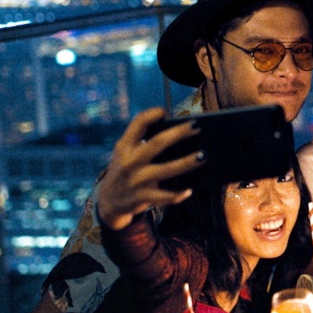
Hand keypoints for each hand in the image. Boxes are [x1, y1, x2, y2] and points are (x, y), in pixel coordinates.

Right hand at [96, 107, 204, 230]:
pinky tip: (189, 190)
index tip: (164, 111)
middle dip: (178, 133)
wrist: (108, 201)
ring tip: (204, 156)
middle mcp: (129, 161)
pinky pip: (164, 197)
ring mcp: (136, 180)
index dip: (150, 115)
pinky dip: (177, 195)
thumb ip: (143, 143)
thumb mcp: (126, 154)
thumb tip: (178, 132)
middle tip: (197, 126)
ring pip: (166, 170)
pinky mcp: (141, 198)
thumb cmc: (126, 170)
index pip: (137, 125)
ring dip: (187, 162)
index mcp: (125, 146)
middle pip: (157, 143)